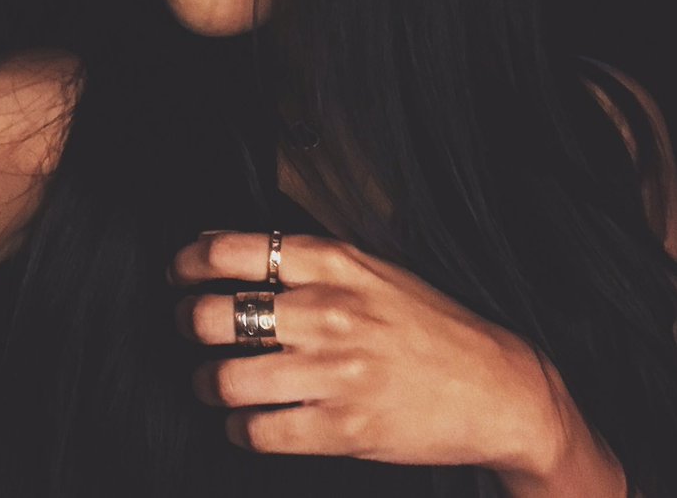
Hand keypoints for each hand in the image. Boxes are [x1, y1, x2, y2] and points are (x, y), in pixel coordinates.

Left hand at [169, 231, 592, 482]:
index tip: (179, 272)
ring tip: (213, 381)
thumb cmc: (430, 325)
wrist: (497, 388)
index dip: (188, 262)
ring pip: (225, 378)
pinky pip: (257, 431)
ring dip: (206, 382)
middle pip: (214, 316)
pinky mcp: (341, 428)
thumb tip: (216, 244)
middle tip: (190, 328)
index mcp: (335, 265)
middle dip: (186, 324)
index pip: (232, 251)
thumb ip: (301, 257)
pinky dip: (238, 428)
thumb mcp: (371, 268)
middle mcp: (329, 312)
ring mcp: (334, 372)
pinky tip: (246, 420)